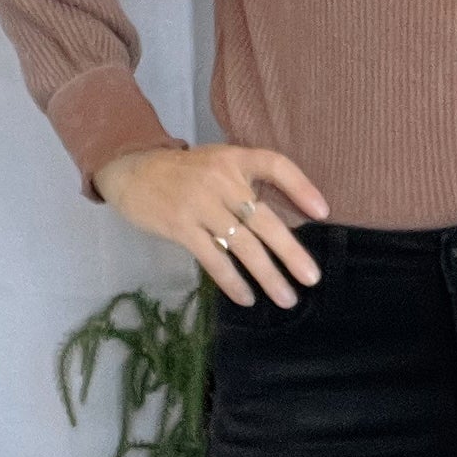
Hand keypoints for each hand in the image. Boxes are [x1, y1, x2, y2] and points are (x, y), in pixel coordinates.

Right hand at [92, 142, 329, 306]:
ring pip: (242, 245)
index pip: (276, 164)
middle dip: (290, 251)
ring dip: (267, 275)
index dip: (301, 187)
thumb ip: (247, 184)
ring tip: (286, 297)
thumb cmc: (185, 173)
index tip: (323, 213)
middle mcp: (221, 179)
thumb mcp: (218, 164)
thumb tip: (290, 221)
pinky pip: (213, 259)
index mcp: (234, 158)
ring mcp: (200, 204)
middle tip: (311, 278)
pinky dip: (232, 282)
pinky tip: (247, 298)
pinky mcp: (181, 226)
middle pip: (264, 218)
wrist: (133, 170)